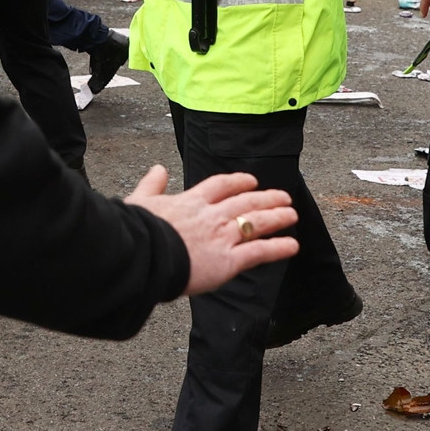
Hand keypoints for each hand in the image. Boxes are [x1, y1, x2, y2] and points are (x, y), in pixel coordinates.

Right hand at [125, 165, 298, 295]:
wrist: (143, 255)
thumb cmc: (137, 232)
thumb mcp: (139, 202)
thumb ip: (151, 185)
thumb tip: (158, 169)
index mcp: (191, 201)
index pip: (221, 185)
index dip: (238, 182)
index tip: (250, 181)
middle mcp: (212, 215)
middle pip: (246, 201)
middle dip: (266, 198)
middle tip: (283, 197)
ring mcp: (222, 237)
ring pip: (257, 222)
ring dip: (277, 217)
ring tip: (291, 214)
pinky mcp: (228, 261)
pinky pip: (259, 252)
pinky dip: (278, 248)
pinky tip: (292, 246)